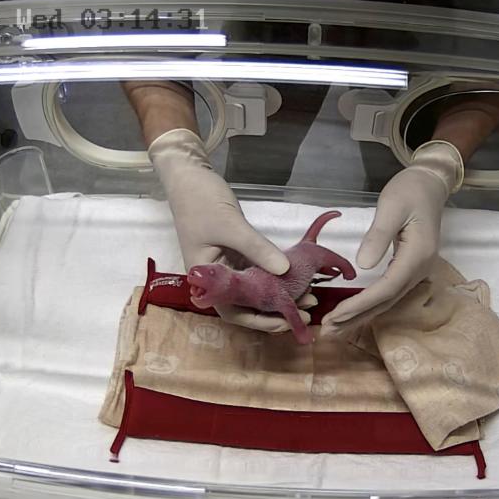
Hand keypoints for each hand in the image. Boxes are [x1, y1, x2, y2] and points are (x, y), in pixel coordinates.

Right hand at [148, 128, 314, 331]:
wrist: (190, 176)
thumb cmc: (201, 202)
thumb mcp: (231, 226)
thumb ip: (257, 249)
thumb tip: (285, 270)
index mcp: (206, 279)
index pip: (233, 310)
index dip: (260, 321)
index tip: (286, 322)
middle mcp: (216, 278)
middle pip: (246, 304)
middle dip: (275, 310)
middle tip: (307, 307)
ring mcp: (227, 266)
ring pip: (254, 289)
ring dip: (279, 294)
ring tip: (309, 294)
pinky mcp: (236, 253)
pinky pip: (257, 271)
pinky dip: (275, 276)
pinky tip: (296, 277)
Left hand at [321, 141, 462, 334]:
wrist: (429, 184)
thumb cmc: (410, 191)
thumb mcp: (391, 206)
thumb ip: (378, 236)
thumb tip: (363, 265)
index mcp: (418, 255)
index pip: (386, 288)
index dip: (361, 304)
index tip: (336, 315)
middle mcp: (420, 269)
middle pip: (386, 302)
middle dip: (356, 318)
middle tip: (328, 333)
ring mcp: (417, 270)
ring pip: (387, 301)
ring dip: (361, 316)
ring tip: (335, 330)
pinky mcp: (410, 268)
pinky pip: (388, 293)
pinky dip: (369, 305)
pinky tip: (353, 314)